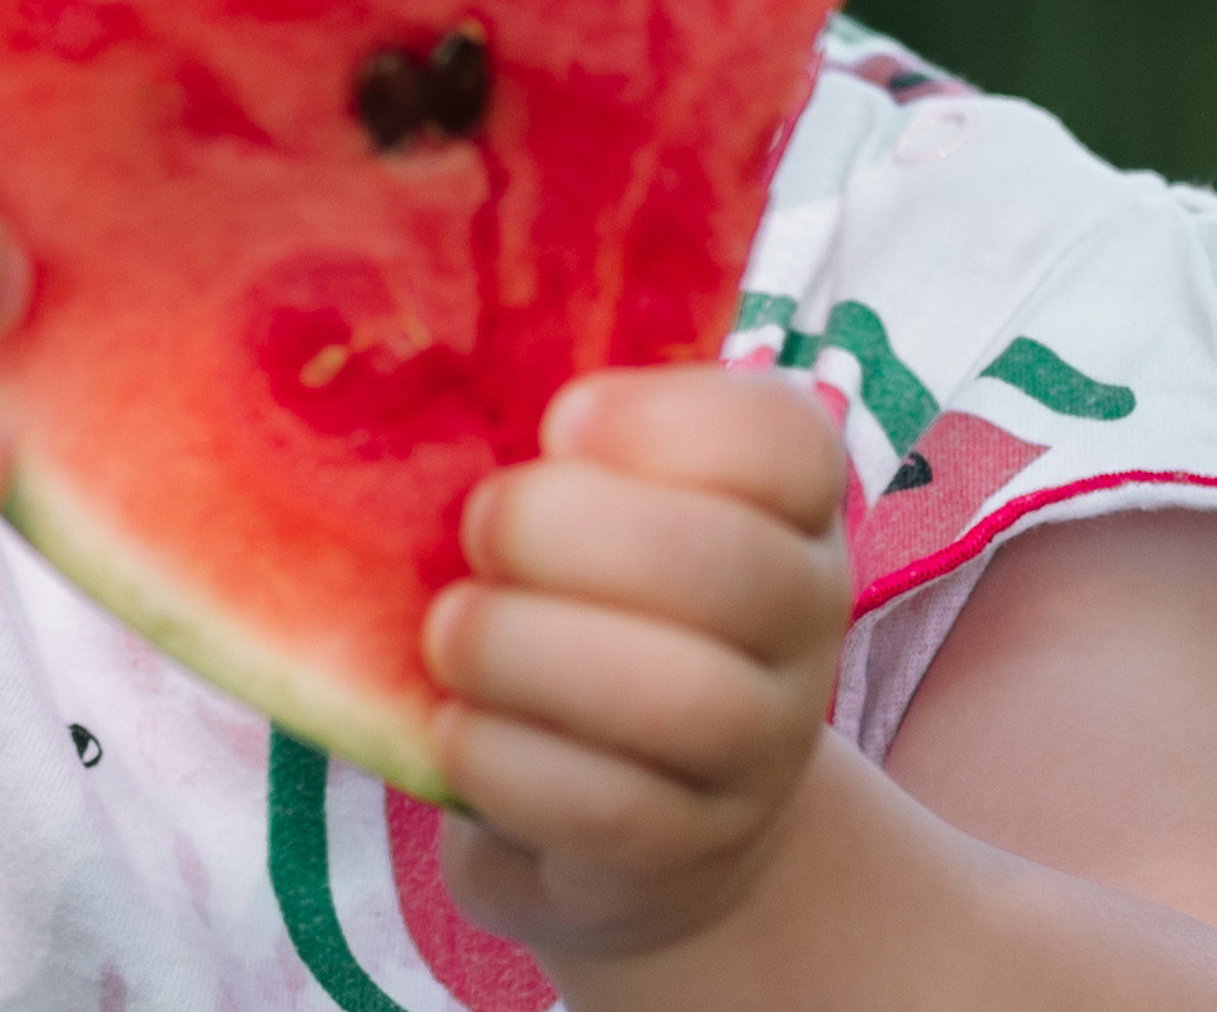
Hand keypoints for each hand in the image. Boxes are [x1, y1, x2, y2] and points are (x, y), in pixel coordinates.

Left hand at [426, 365, 848, 968]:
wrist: (650, 813)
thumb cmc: (591, 598)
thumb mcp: (598, 499)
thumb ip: (559, 444)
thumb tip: (415, 369)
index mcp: (784, 497)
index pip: (784, 439)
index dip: (670, 420)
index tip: (558, 421)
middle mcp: (801, 612)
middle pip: (731, 565)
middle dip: (576, 536)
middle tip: (477, 524)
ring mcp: (762, 744)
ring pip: (685, 700)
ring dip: (533, 653)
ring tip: (449, 630)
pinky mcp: (691, 849)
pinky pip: (614, 811)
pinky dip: (510, 760)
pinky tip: (452, 727)